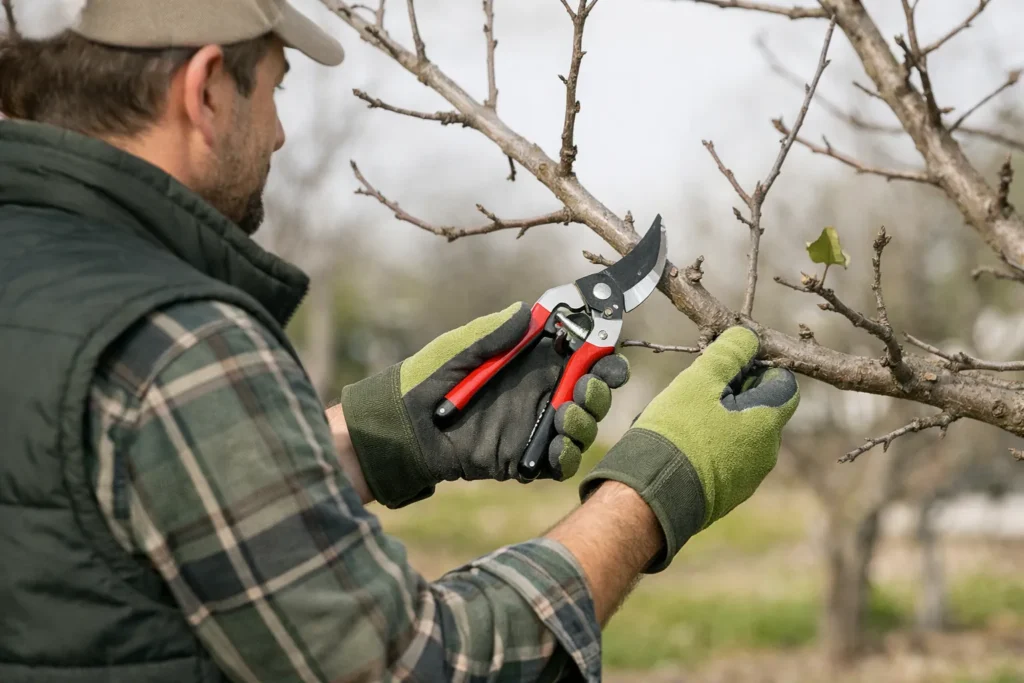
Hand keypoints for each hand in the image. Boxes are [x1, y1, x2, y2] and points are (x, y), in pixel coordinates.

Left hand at [341, 303, 629, 507]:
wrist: (405, 427)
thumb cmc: (429, 379)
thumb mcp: (462, 349)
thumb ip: (496, 334)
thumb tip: (528, 310)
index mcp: (533, 363)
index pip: (583, 355)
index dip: (603, 353)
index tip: (607, 352)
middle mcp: (542, 393)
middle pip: (594, 391)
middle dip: (601, 388)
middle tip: (588, 385)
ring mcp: (537, 426)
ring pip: (584, 426)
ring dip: (587, 420)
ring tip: (567, 414)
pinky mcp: (526, 457)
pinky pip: (561, 461)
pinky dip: (568, 454)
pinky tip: (559, 445)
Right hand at [580, 326, 798, 571]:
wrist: (651, 495)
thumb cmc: (676, 433)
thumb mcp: (699, 381)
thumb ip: (728, 353)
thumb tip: (747, 336)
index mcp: (766, 423)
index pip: (784, 384)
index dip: (758, 368)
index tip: (727, 368)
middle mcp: (767, 453)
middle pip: (762, 409)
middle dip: (736, 395)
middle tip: (699, 391)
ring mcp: (748, 478)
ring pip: (743, 435)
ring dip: (722, 421)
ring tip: (685, 419)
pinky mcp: (727, 494)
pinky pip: (728, 460)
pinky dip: (712, 447)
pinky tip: (683, 445)